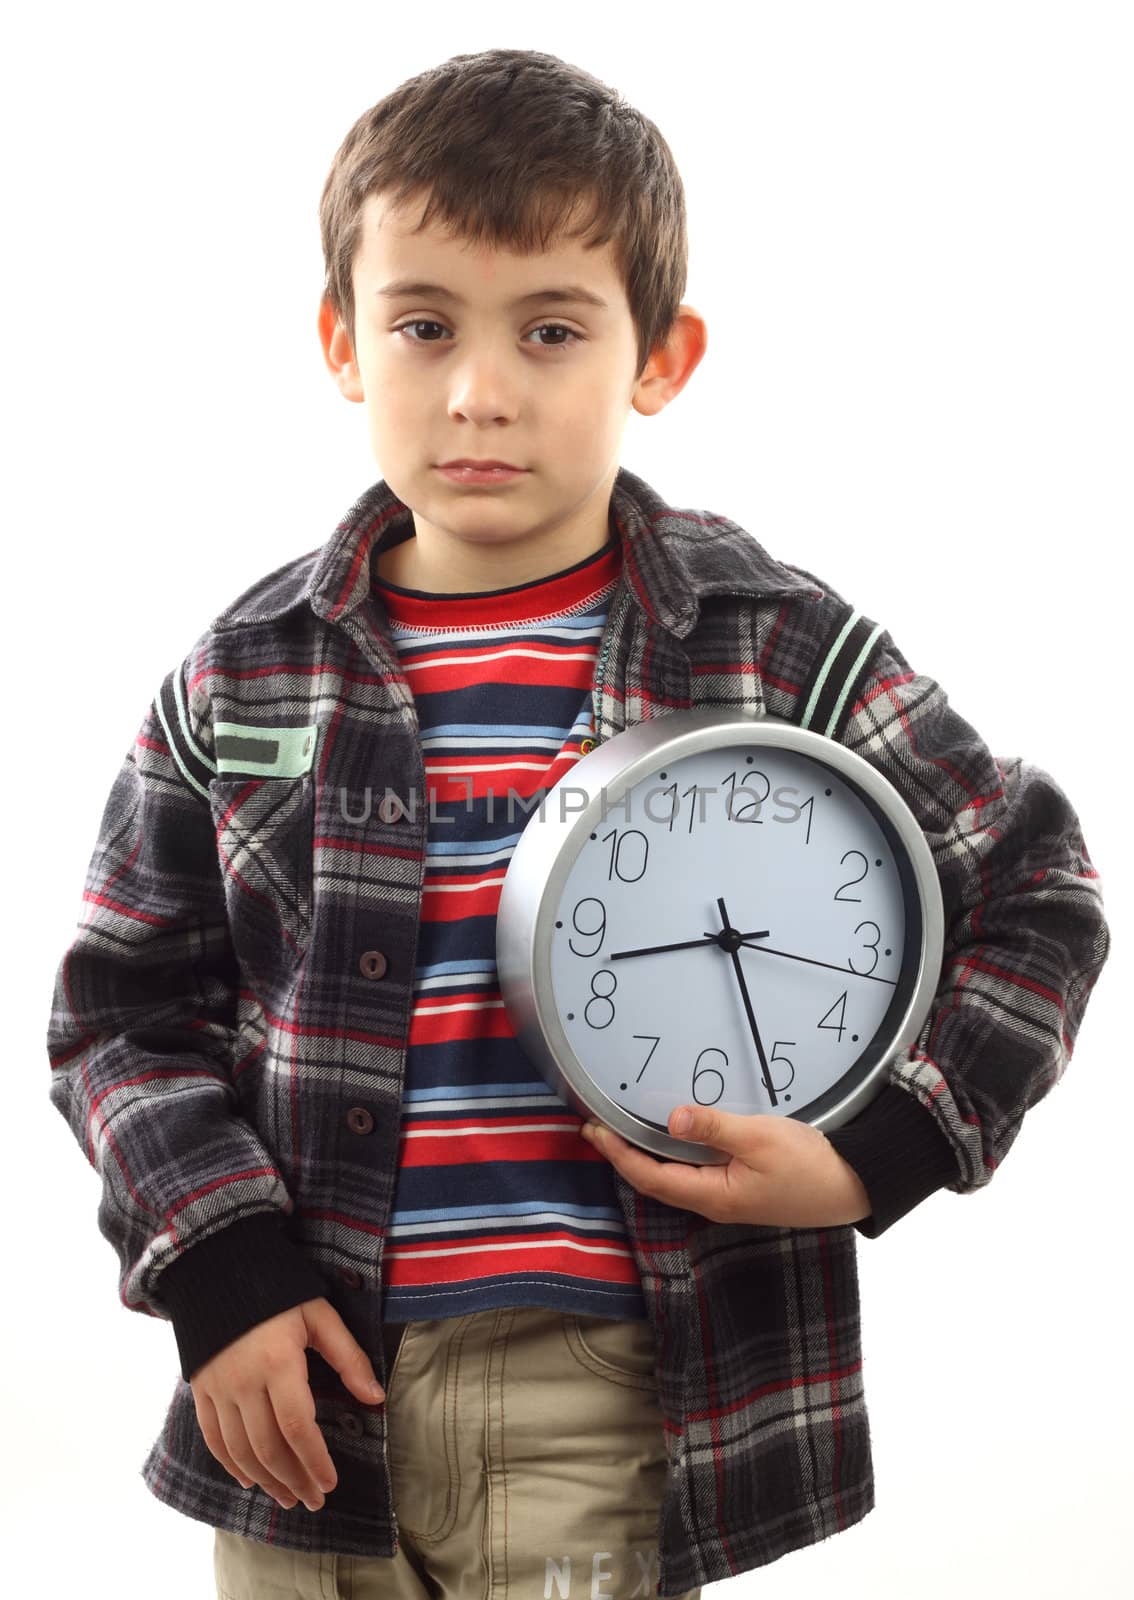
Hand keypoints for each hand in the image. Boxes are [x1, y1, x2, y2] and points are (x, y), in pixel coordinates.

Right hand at [189, 1296, 384, 1512]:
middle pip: (268, 1446)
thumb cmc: (278, 1289)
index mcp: (278, 1361)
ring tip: (288, 1497)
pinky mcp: (201, 1389)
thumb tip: (376, 1398)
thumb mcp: (319, 1314)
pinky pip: (213, 1438)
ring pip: (240, 1450)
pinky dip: (231, 1464)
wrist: (217, 1267)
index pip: (297, 1425)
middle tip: (314, 1500)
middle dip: (293, 1479)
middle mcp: (244, 1380)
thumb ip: (348, 1357)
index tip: (331, 1482)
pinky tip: (249, 1479)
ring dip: (266, 1480)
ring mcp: (218, 1388)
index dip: (314, 1459)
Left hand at [581, 1105, 872, 1228]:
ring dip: (645, 1157)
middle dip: (623, 1156)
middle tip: (597, 1128)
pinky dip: (672, 1156)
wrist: (853, 1185)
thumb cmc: (810, 1165)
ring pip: (674, 1179)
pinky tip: (671, 1137)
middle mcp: (713, 1202)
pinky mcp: (740, 1188)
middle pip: (655, 1182)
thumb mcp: (759, 1138)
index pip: (649, 1177)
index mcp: (712, 1195)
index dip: (618, 1154)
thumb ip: (713, 1128)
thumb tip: (671, 1119)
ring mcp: (727, 1197)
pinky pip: (694, 1173)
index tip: (593, 1130)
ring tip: (623, 1130)